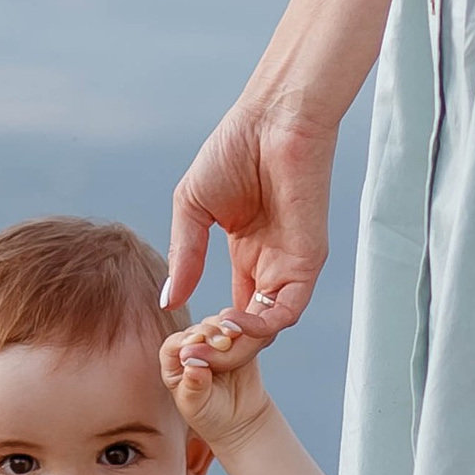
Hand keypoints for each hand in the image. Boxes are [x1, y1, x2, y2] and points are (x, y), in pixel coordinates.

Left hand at [161, 313, 271, 452]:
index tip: (197, 341)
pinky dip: (245, 329)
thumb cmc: (211, 415)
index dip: (184, 341)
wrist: (242, 420)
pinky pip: (240, 329)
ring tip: (234, 338)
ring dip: (226, 329)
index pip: (173, 345)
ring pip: (218, 325)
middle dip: (208, 334)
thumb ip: (194, 385)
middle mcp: (192, 347)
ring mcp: (215, 342)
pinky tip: (249, 334)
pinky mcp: (238, 341)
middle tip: (222, 343)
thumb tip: (193, 365)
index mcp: (174, 363)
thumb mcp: (197, 405)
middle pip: (196, 331)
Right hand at [162, 97, 338, 340]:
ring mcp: (289, 266)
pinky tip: (231, 320)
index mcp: (245, 254)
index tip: (181, 340)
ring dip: (238, 344)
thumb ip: (183, 255)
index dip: (207, 332)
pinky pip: (287, 311)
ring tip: (209, 341)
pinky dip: (261, 326)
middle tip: (191, 355)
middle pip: (248, 330)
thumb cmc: (234, 150)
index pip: (230, 313)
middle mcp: (269, 266)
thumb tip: (168, 301)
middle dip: (220, 349)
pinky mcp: (307, 261)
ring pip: (267, 329)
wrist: (272, 119)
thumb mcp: (192, 209)